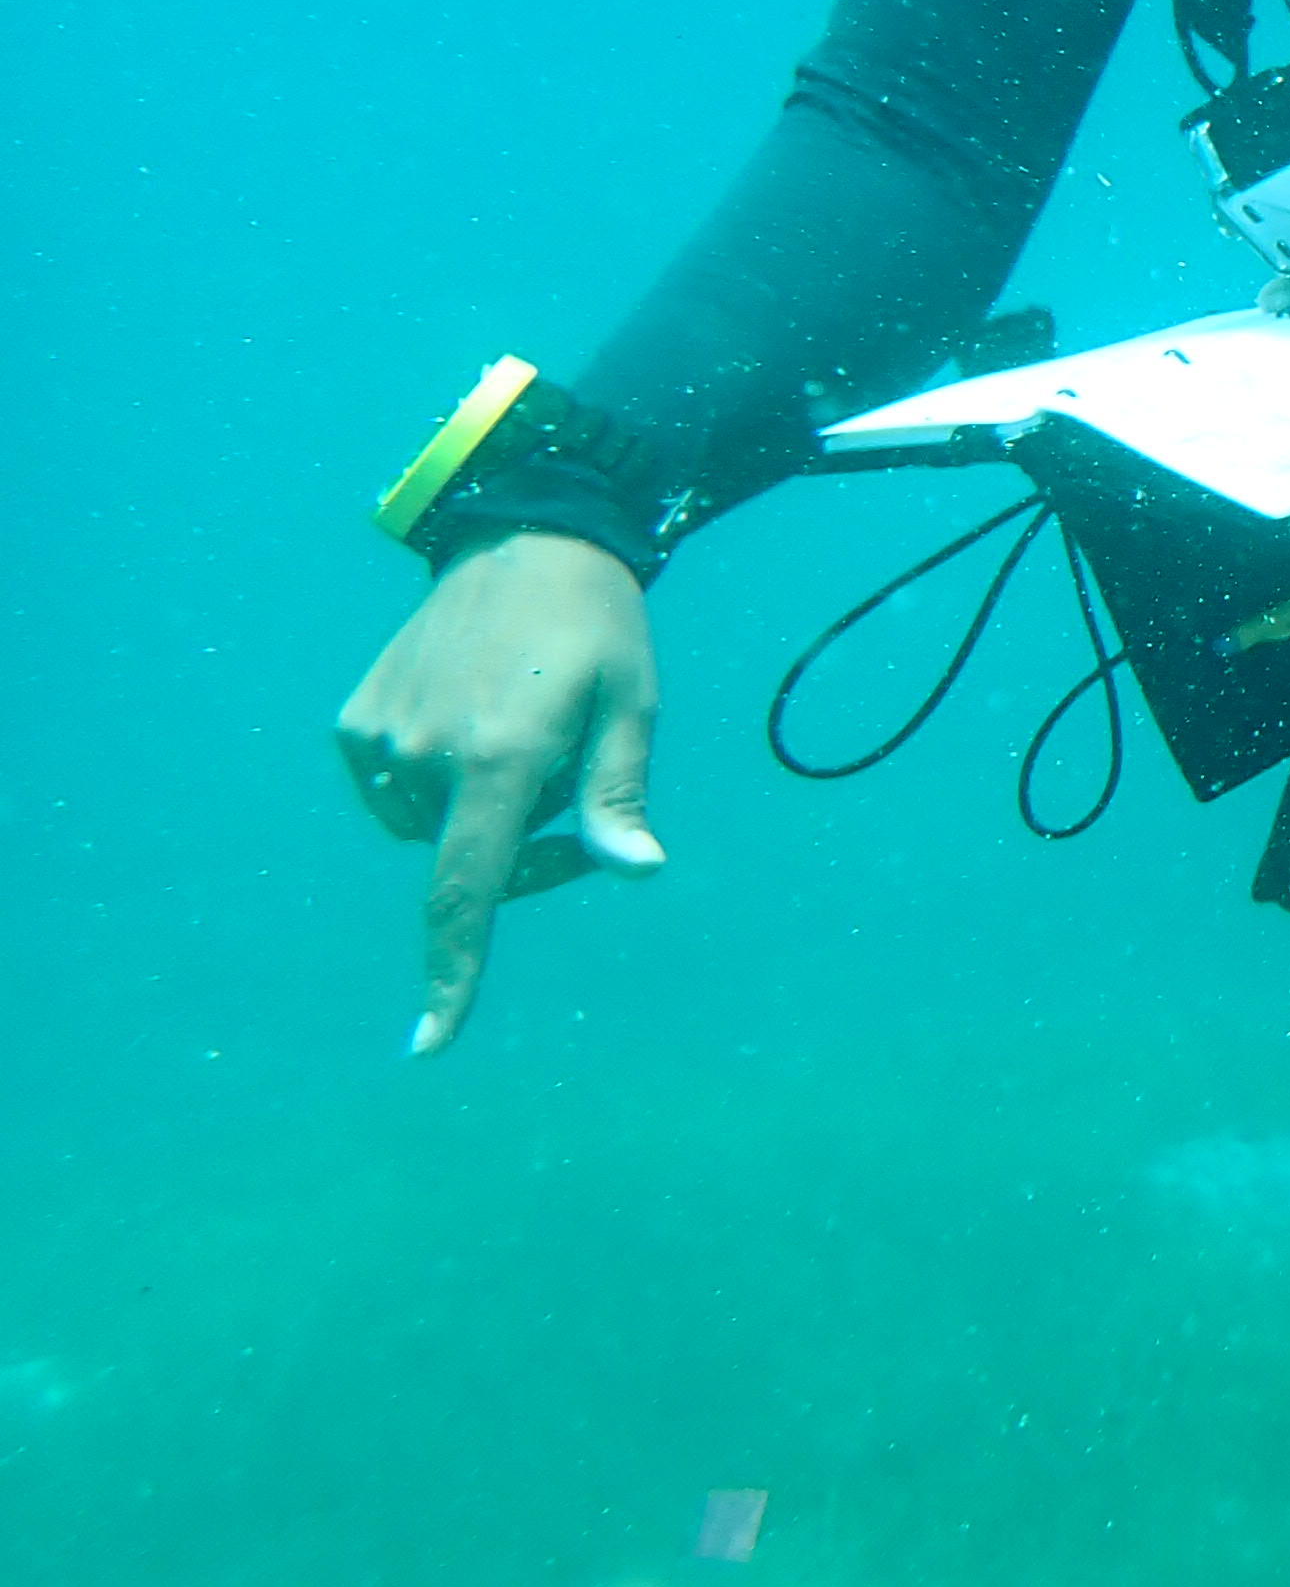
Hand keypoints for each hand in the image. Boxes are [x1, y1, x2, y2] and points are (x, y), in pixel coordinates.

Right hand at [334, 531, 666, 1054]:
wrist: (524, 542)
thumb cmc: (597, 634)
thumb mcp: (632, 710)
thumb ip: (620, 798)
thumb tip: (639, 872)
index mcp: (501, 757)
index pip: (468, 890)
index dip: (453, 971)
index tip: (431, 1044)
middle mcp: (426, 753)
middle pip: (472, 866)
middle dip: (527, 853)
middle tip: (575, 785)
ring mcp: (381, 738)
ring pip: (433, 832)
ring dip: (478, 814)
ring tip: (522, 734)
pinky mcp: (353, 724)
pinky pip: (397, 794)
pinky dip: (436, 783)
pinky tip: (473, 720)